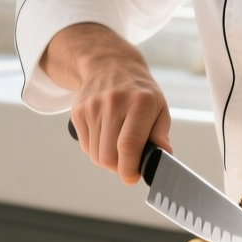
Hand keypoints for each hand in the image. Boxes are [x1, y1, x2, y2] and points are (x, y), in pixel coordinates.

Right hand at [45, 23, 171, 185]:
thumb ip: (160, 133)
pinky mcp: (78, 111)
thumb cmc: (139, 91)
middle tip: (128, 165)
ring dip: (107, 161)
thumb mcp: (159, 106)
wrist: (109, 64)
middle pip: (108, 156)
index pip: (129, 145)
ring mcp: (92, 106)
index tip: (133, 177)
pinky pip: (86, 146)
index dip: (130, 168)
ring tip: (117, 147)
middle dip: (119, 169)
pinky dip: (96, 149)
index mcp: (140, 102)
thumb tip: (163, 156)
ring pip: (95, 155)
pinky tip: (106, 136)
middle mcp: (114, 103)